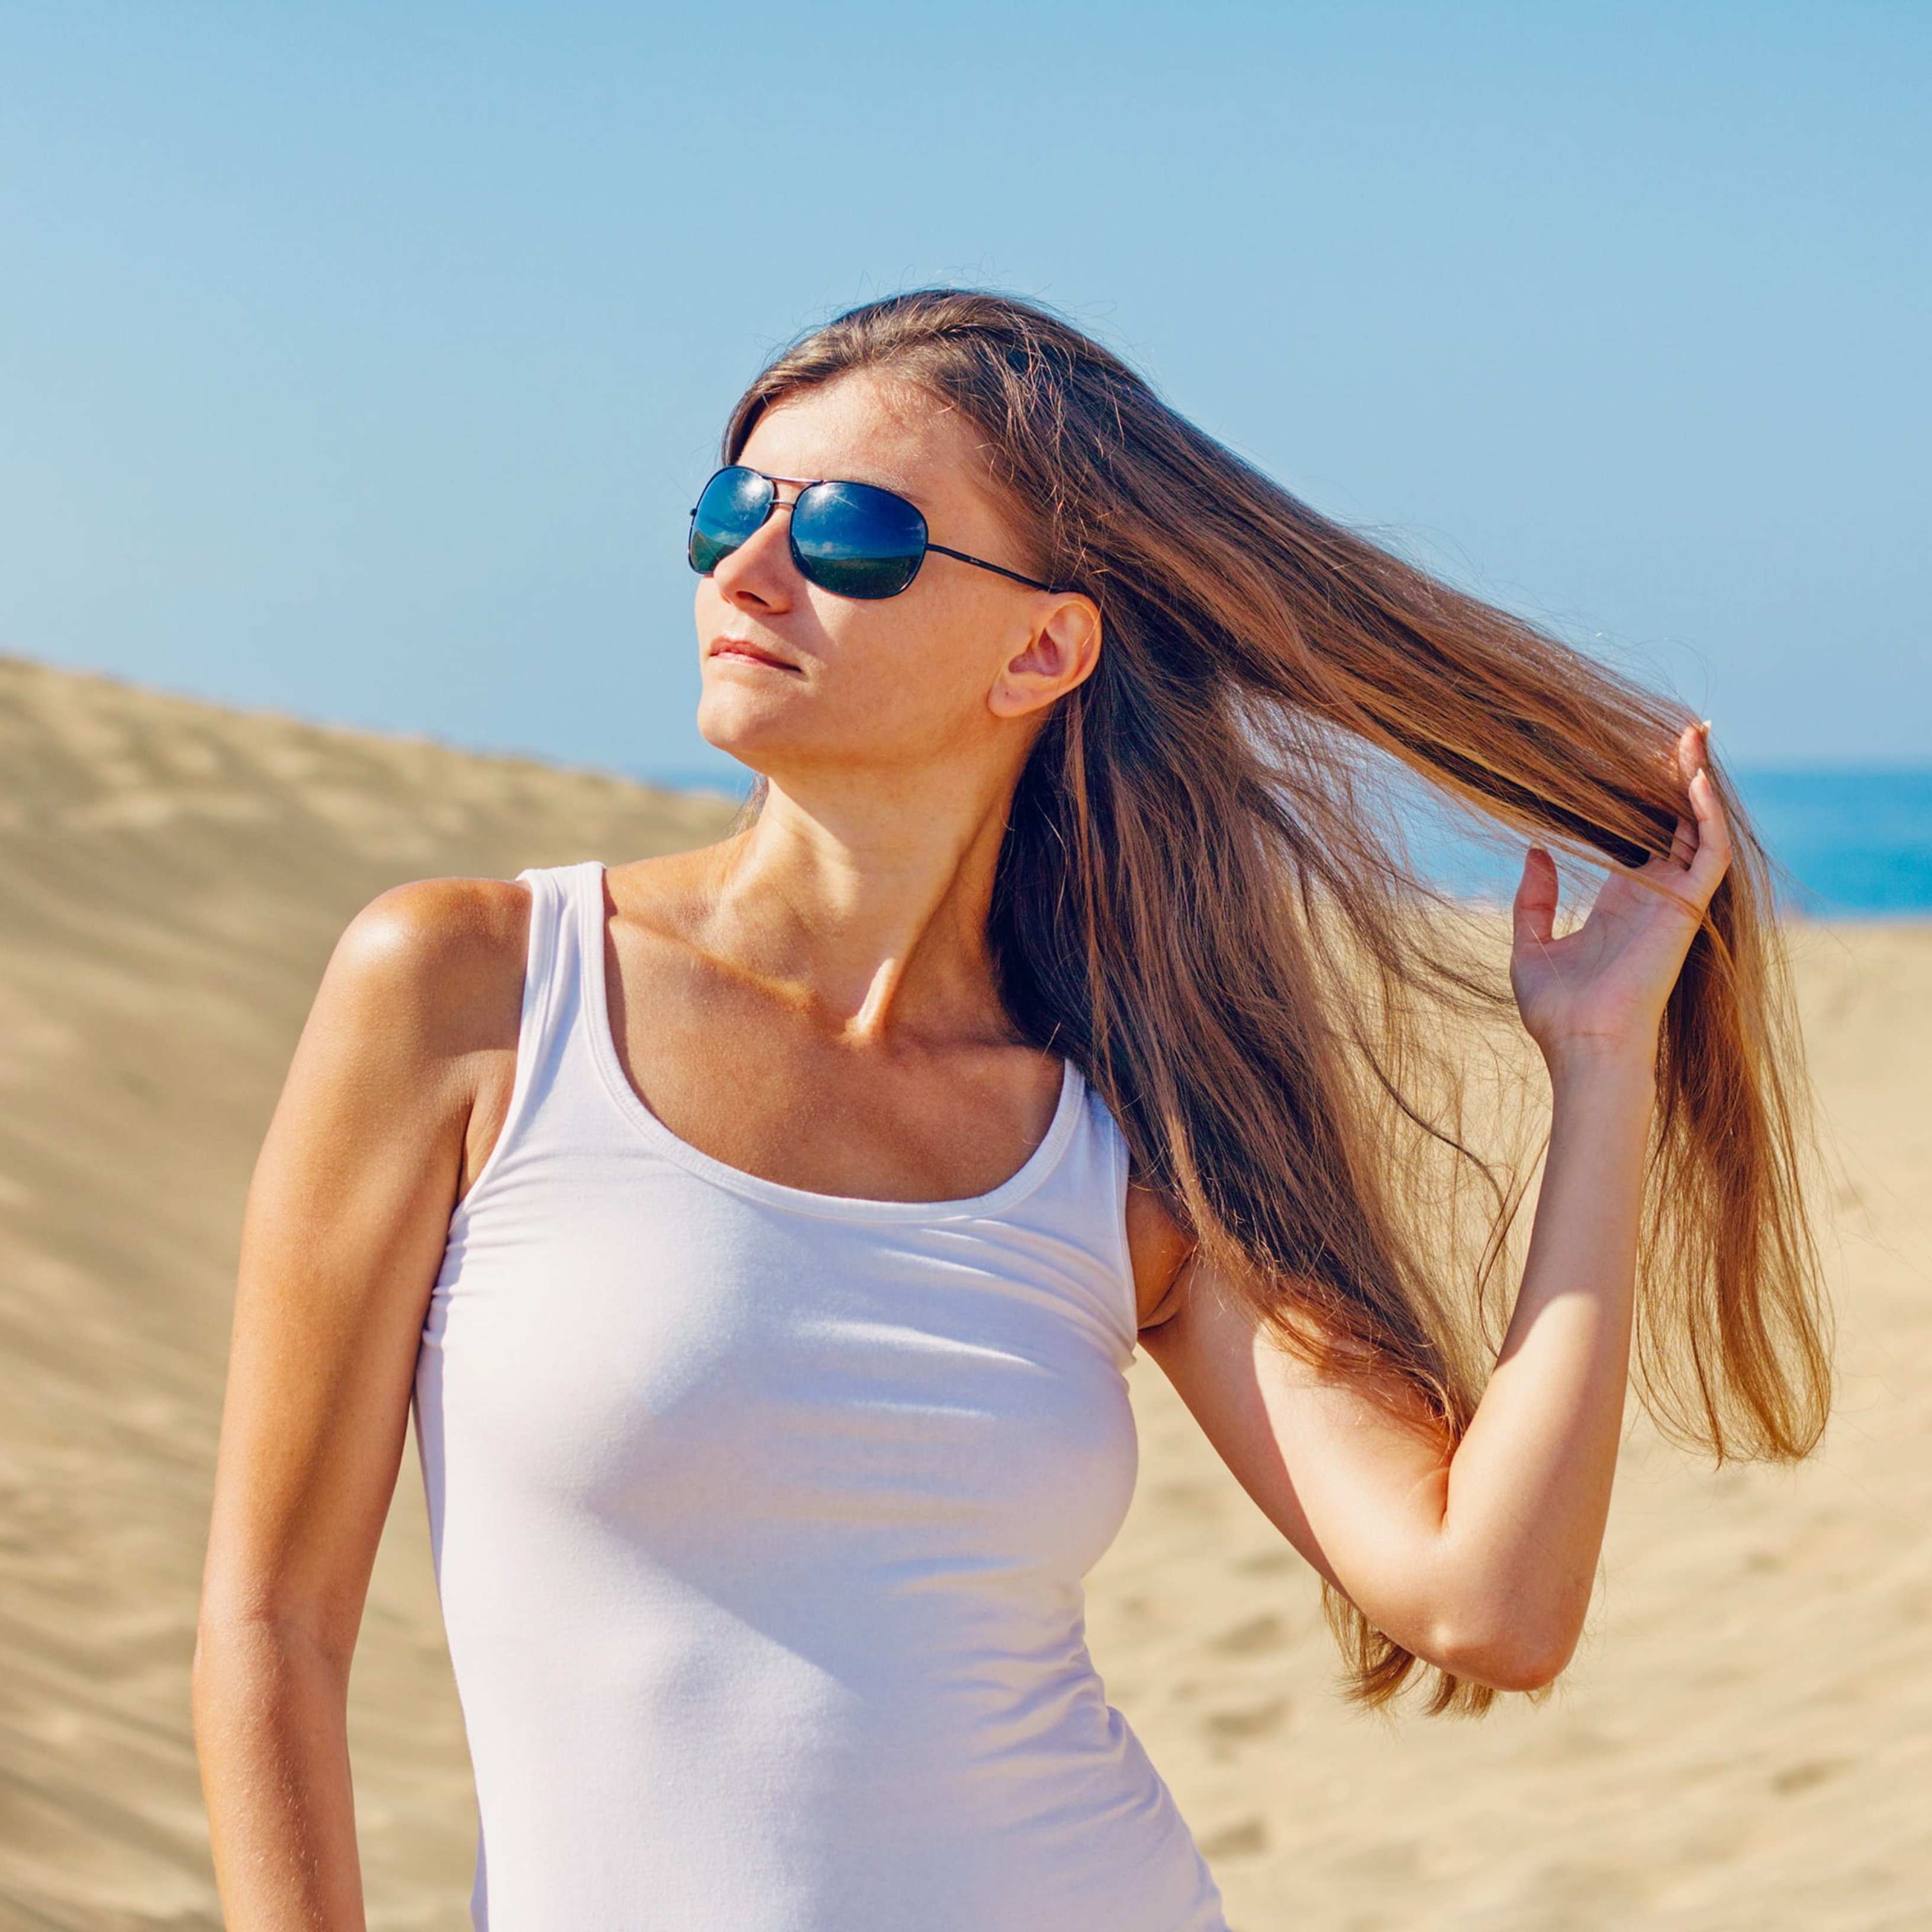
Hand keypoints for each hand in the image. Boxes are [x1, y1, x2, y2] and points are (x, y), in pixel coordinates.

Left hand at [1509, 723, 1730, 1075]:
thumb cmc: (1557, 1010)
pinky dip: (1707, 814)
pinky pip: (1710, 852)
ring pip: (1696, 828)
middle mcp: (1653, 897)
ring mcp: (1674, 901)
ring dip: (1696, 783)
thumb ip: (1534, 900)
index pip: (1639, 838)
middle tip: (1673, 733)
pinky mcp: (1687, 909)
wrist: (1582, 1044)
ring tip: (1690, 736)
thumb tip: (1535, 849)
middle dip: (1675, 780)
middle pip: (1673, 823)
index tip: (1630, 762)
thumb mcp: (1530, 946)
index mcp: (1621, 902)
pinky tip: (1696, 778)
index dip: (1639, 801)